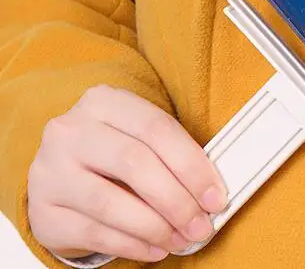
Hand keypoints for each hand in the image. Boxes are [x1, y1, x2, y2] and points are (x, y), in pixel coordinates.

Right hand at [27, 85, 226, 261]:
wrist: (61, 176)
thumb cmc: (114, 155)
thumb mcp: (140, 138)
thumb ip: (173, 155)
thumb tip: (211, 193)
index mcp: (103, 101)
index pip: (157, 129)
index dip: (192, 165)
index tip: (216, 197)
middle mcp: (70, 130)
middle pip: (134, 163)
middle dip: (176, 200)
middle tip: (201, 225)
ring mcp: (50, 170)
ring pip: (110, 202)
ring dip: (155, 227)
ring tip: (181, 240)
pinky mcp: (42, 210)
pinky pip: (94, 233)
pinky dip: (132, 245)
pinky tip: (156, 249)